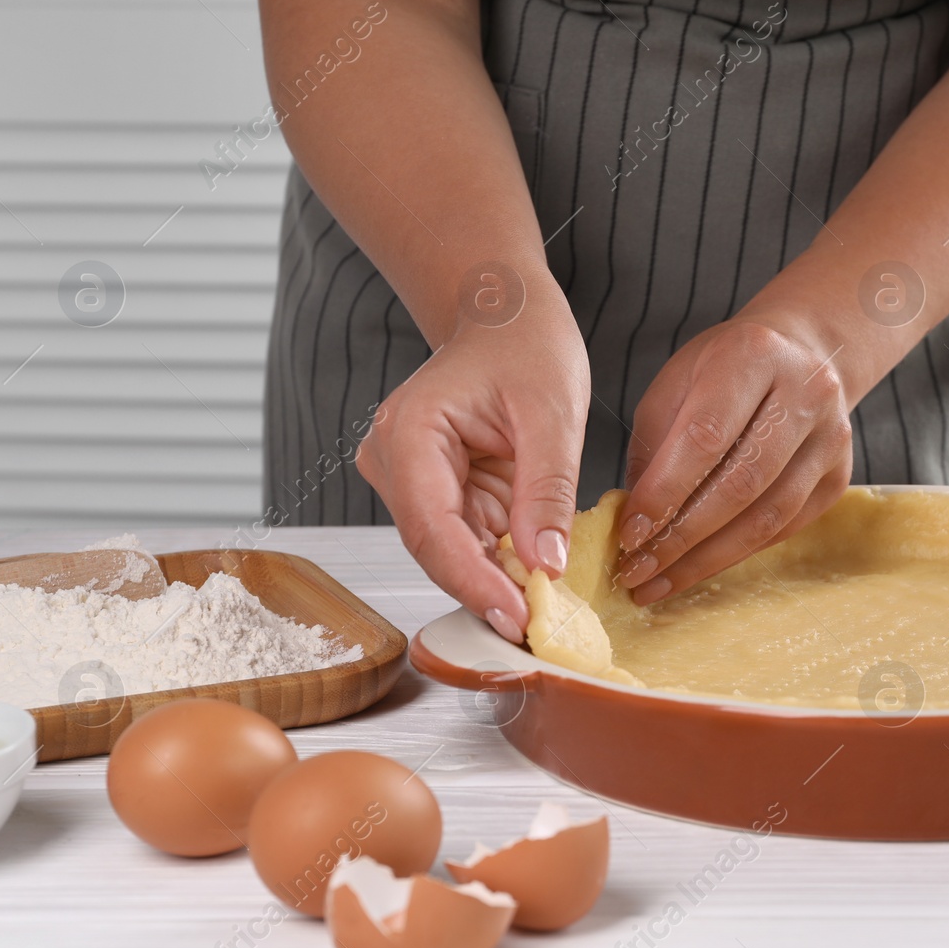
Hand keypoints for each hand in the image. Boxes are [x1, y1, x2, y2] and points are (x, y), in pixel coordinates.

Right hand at [357, 302, 588, 641]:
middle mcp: (395, 461)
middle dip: (487, 591)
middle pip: (436, 549)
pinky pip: (467, 540)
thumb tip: (544, 567)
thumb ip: (546, 491)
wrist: (507, 316)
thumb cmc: (526, 344)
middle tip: (539, 631)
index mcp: (410, 431)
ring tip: (546, 612)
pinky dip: (500, 563)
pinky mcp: (436, 494)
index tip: (516, 617)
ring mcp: (411, 481)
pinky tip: (535, 585)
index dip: (473, 581)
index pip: (432, 528)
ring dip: (495, 582)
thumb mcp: (552, 412)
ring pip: (451, 553)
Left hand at [617, 319, 853, 602]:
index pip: (707, 436)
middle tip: (638, 570)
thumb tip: (635, 524)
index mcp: (754, 356)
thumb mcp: (677, 386)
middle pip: (742, 483)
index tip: (628, 534)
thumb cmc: (724, 369)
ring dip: (708, 559)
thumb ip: (655, 448)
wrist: (799, 353)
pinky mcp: (838, 477)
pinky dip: (735, 553)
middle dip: (683, 537)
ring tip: (660, 582)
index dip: (666, 491)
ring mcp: (830, 439)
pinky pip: (784, 529)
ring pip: (768, 517)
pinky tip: (698, 567)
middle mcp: (805, 394)